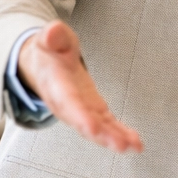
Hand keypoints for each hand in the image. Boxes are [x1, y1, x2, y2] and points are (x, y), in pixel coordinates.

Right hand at [16, 21, 142, 152]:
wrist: (40, 64)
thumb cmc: (48, 51)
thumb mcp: (48, 38)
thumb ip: (53, 36)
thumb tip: (53, 31)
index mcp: (55, 84)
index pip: (68, 102)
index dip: (80, 116)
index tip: (93, 127)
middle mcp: (67, 103)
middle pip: (84, 122)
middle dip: (102, 135)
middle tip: (121, 145)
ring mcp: (81, 110)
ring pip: (98, 128)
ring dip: (115, 139)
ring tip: (135, 146)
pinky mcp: (93, 111)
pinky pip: (107, 125)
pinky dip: (121, 135)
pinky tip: (137, 144)